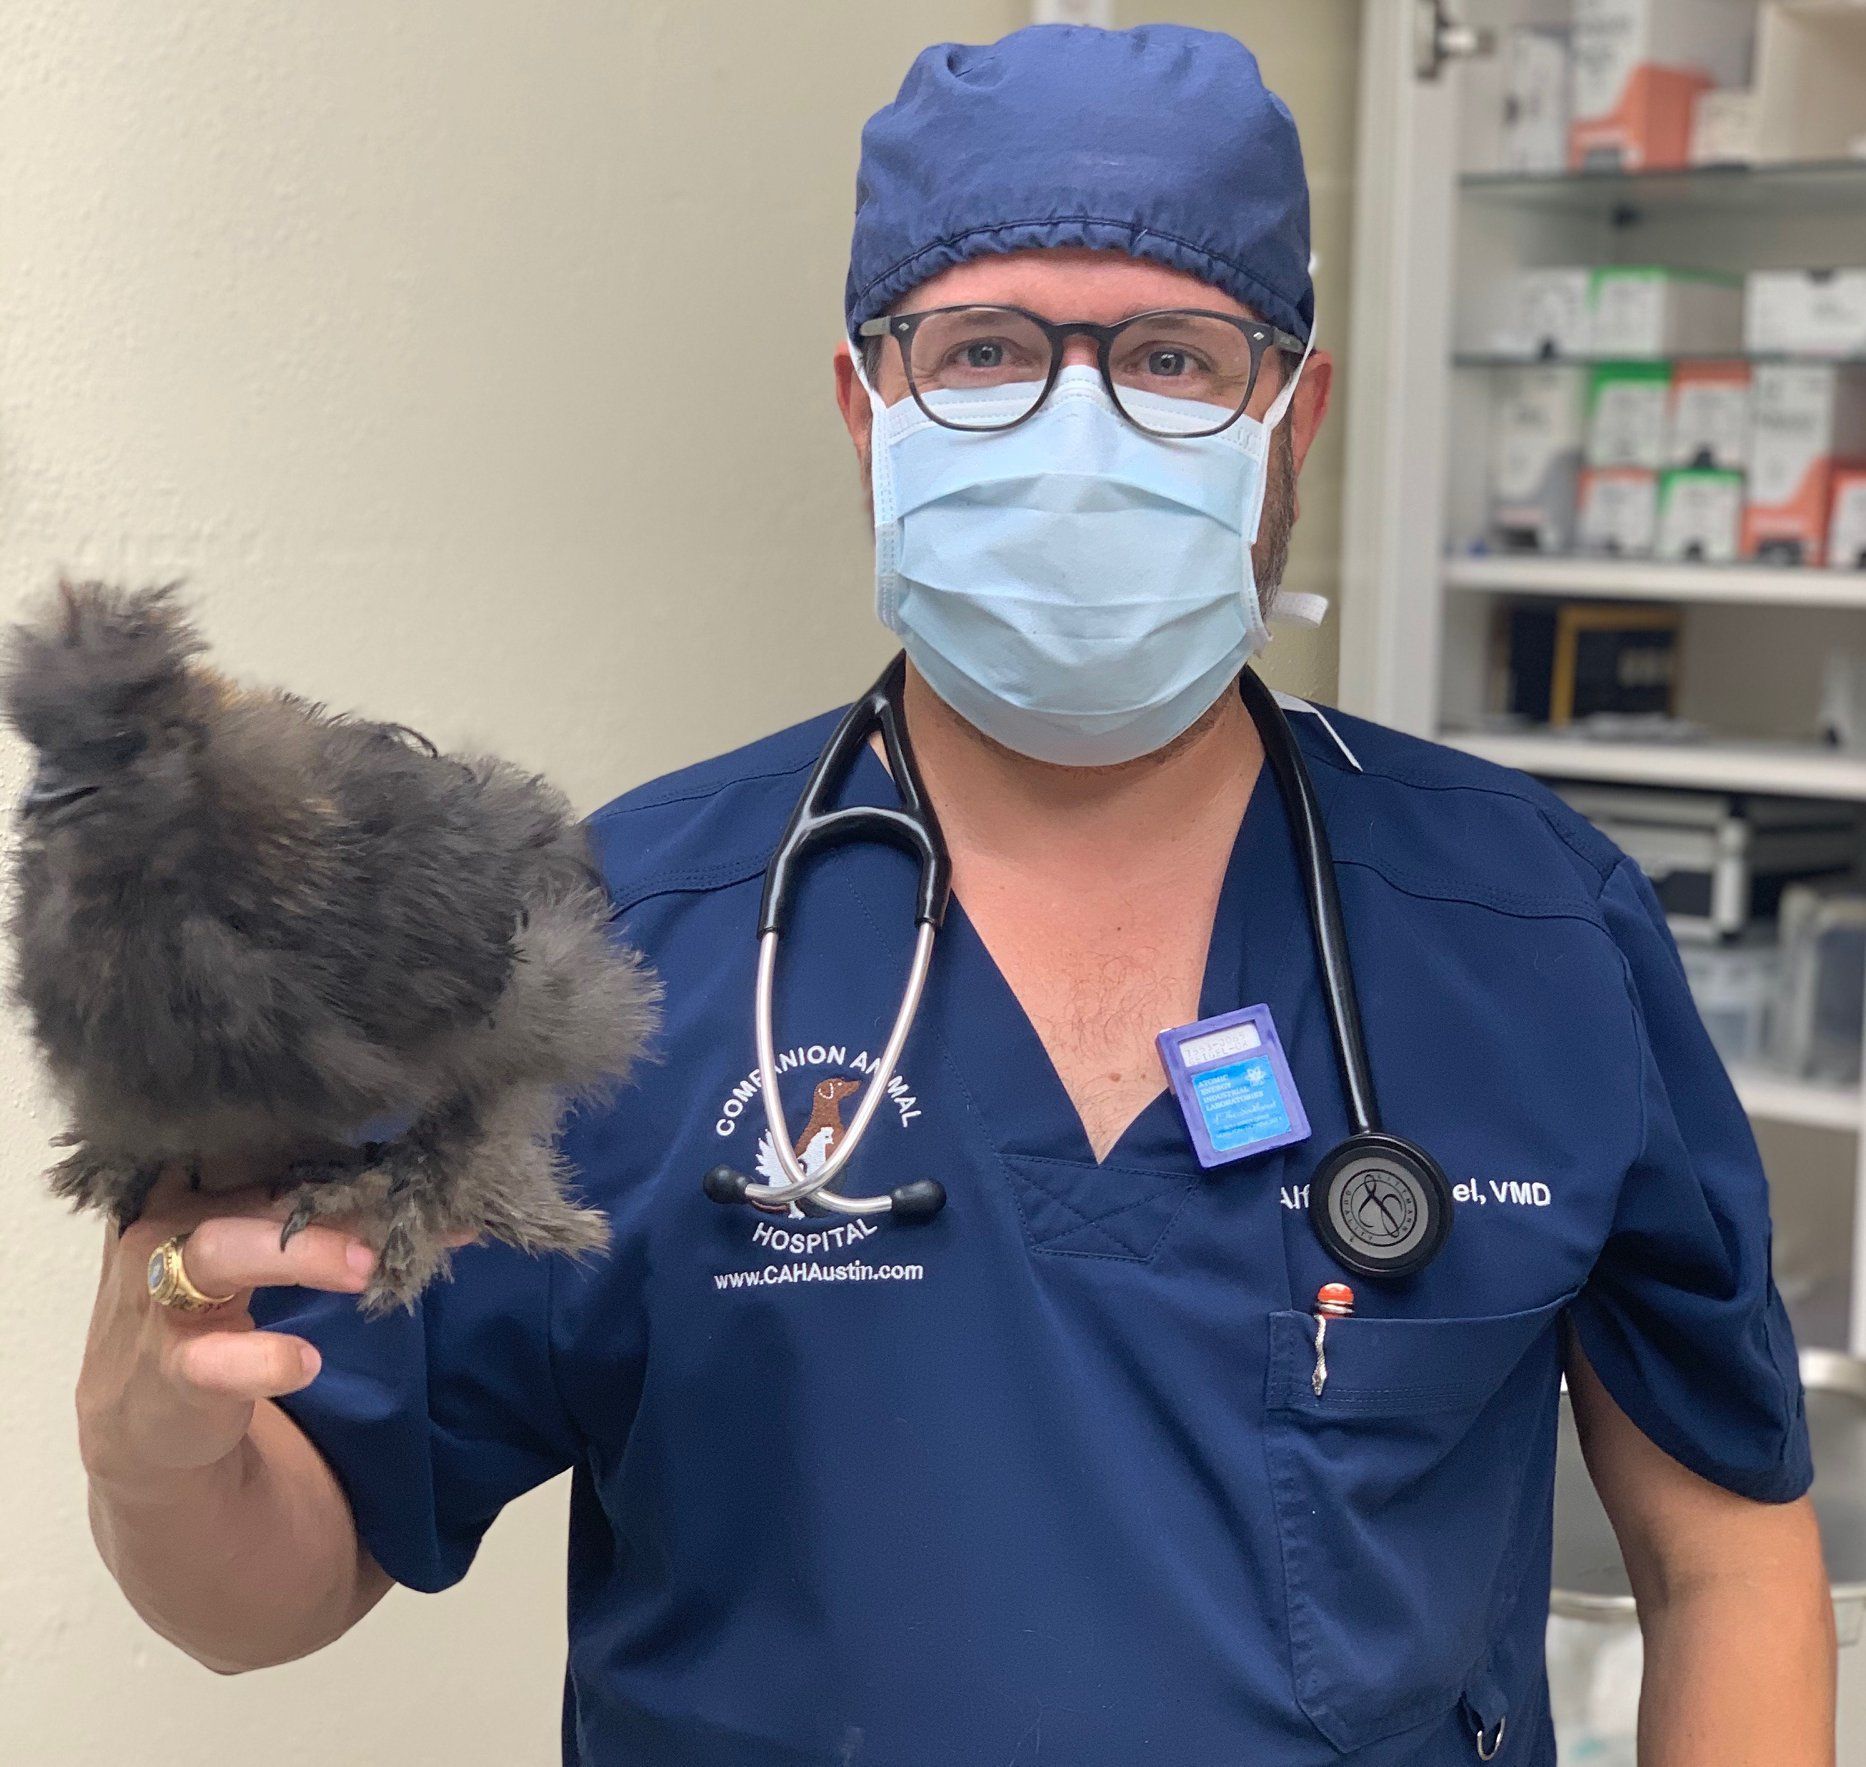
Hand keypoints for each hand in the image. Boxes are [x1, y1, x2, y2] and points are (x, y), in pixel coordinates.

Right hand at [75, 1160, 471, 1494]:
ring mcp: (158, 1293)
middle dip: (330, 1191)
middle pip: (248, 1185)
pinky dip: (259, 1359)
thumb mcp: (268, 1252)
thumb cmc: (219, 1308)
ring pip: (218, 1251)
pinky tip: (305, 1362)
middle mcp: (168, 1224)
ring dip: (298, 1254)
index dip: (332, 1139)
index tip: (405, 1143)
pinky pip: (207, 1359)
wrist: (147, 1414)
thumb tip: (444, 1206)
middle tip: (404, 1199)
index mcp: (196, 1185)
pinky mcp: (166, 1364)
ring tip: (365, 1267)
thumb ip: (333, 1219)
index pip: (263, 1145)